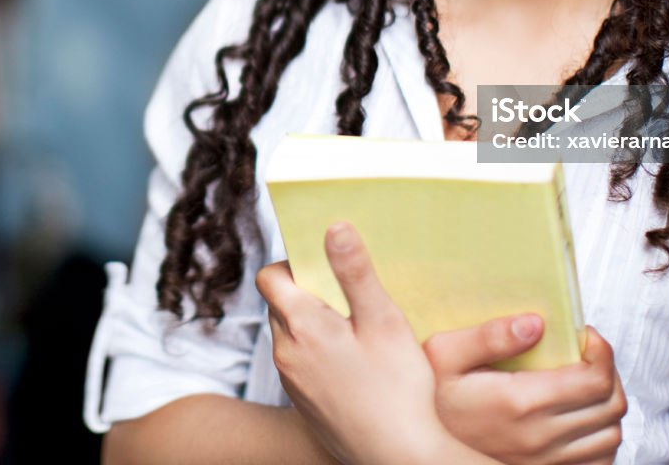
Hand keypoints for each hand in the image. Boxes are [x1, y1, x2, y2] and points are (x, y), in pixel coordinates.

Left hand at [256, 224, 463, 464]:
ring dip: (314, 322)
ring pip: (290, 333)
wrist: (399, 459)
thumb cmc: (396, 389)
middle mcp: (286, 355)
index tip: (327, 264)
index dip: (294, 261)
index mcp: (300, 327)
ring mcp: (292, 383)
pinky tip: (357, 363)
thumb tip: (334, 227)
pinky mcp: (304, 404)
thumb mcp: (382, 319)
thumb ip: (355, 271)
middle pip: (280, 303)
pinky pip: (301, 362)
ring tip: (357, 331)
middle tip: (350, 297)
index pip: (269, 276)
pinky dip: (319, 351)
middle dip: (308, 290)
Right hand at [425, 320, 625, 464]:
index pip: (595, 380)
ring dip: (607, 404)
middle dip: (609, 371)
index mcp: (520, 401)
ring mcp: (546, 464)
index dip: (603, 351)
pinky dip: (600, 437)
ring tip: (585, 382)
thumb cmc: (431, 397)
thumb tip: (536, 323)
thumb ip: (489, 335)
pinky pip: (598, 462)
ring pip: (610, 435)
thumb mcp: (444, 353)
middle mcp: (540, 438)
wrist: (417, 448)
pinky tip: (581, 417)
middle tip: (588, 354)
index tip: (586, 336)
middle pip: (610, 406)